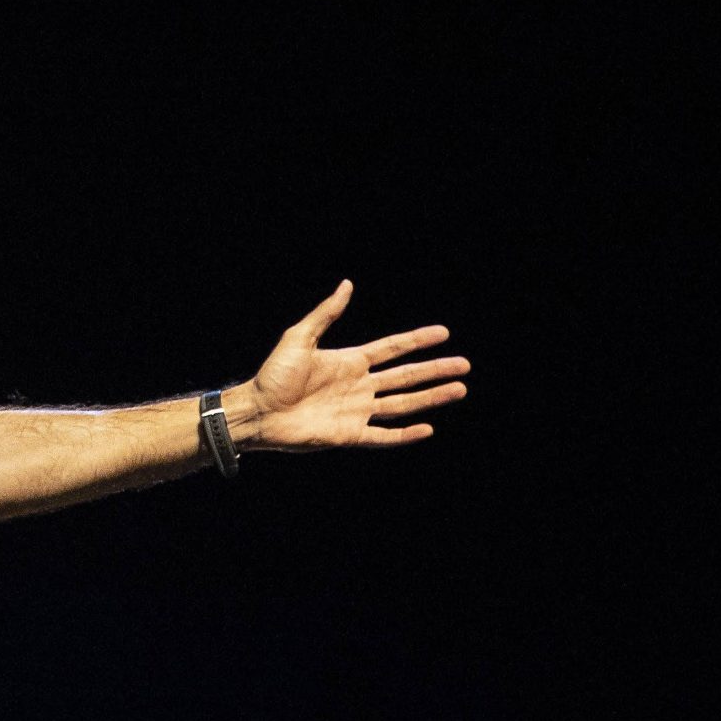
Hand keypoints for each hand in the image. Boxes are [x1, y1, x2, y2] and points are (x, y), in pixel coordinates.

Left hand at [237, 281, 469, 450]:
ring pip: (403, 404)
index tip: (443, 333)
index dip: (417, 341)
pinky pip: (383, 435)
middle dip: (435, 370)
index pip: (392, 349)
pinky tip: (428, 428)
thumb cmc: (273, 375)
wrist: (256, 412)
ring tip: (459, 388)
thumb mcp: (299, 337)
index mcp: (349, 361)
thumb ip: (325, 314)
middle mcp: (358, 385)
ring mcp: (356, 410)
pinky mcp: (350, 434)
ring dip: (431, 397)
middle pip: (405, 376)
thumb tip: (347, 284)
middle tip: (465, 365)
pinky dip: (405, 434)